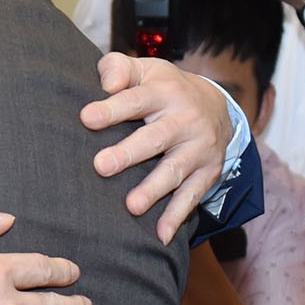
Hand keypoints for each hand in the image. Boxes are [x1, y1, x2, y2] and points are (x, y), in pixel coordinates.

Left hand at [80, 52, 233, 242]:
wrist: (217, 106)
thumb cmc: (162, 88)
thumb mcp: (144, 69)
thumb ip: (118, 69)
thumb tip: (105, 83)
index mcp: (164, 92)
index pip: (135, 100)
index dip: (112, 109)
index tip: (86, 118)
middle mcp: (184, 120)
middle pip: (155, 137)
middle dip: (129, 153)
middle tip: (101, 166)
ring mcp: (198, 148)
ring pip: (174, 170)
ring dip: (153, 190)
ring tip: (131, 206)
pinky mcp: (208, 172)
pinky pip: (193, 196)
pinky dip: (177, 216)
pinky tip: (161, 236)